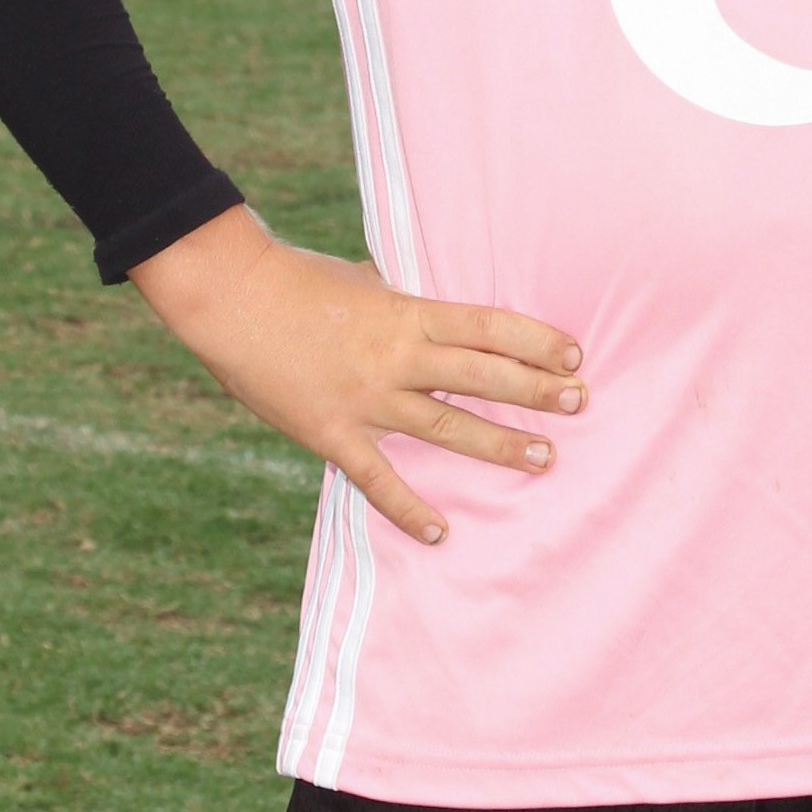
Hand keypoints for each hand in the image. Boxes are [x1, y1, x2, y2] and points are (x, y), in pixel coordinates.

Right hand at [130, 203, 585, 544]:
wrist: (232, 299)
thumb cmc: (298, 280)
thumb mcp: (365, 280)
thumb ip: (402, 302)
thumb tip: (434, 305)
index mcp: (407, 312)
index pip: (489, 326)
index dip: (535, 342)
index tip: (574, 355)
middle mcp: (397, 357)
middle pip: (483, 376)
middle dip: (536, 392)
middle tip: (579, 405)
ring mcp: (367, 399)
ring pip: (446, 427)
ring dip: (498, 445)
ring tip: (543, 459)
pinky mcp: (331, 433)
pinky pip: (378, 478)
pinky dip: (408, 508)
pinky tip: (441, 531)